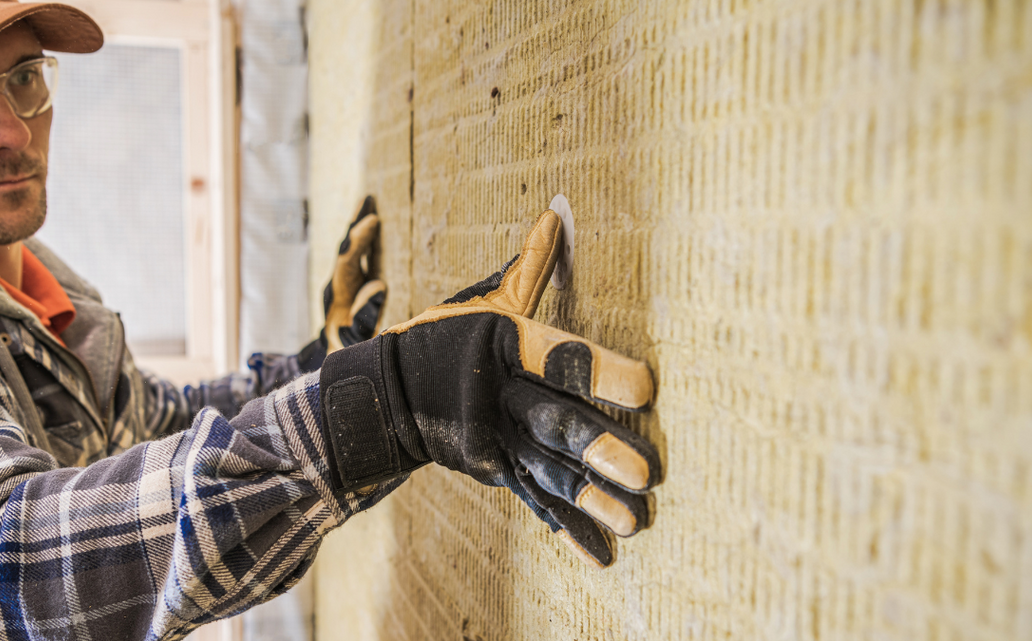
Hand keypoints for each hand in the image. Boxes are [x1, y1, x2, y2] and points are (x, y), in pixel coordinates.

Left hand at [297, 195, 386, 371]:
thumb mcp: (356, 340)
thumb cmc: (346, 353)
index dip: (359, 241)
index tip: (373, 221)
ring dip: (360, 227)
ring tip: (370, 201)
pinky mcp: (353, 287)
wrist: (333, 360)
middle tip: (368, 199)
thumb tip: (378, 285)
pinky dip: (368, 240)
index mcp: (338, 296)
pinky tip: (376, 225)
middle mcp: (338, 285)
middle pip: (346, 248)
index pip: (347, 261)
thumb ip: (365, 316)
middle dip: (357, 224)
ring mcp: (344, 284)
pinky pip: (360, 258)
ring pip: (352, 250)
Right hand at [320, 210, 659, 567]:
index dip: (598, 371)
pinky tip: (603, 556)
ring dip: (591, 497)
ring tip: (637, 522)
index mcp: (502, 347)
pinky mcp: (492, 471)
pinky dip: (568, 528)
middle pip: (552, 422)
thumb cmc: (444, 338)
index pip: (556, 356)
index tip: (646, 388)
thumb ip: (526, 269)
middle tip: (645, 472)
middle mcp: (498, 397)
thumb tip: (554, 216)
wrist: (384, 397)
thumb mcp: (481, 304)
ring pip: (547, 470)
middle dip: (599, 448)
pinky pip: (533, 501)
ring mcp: (493, 441)